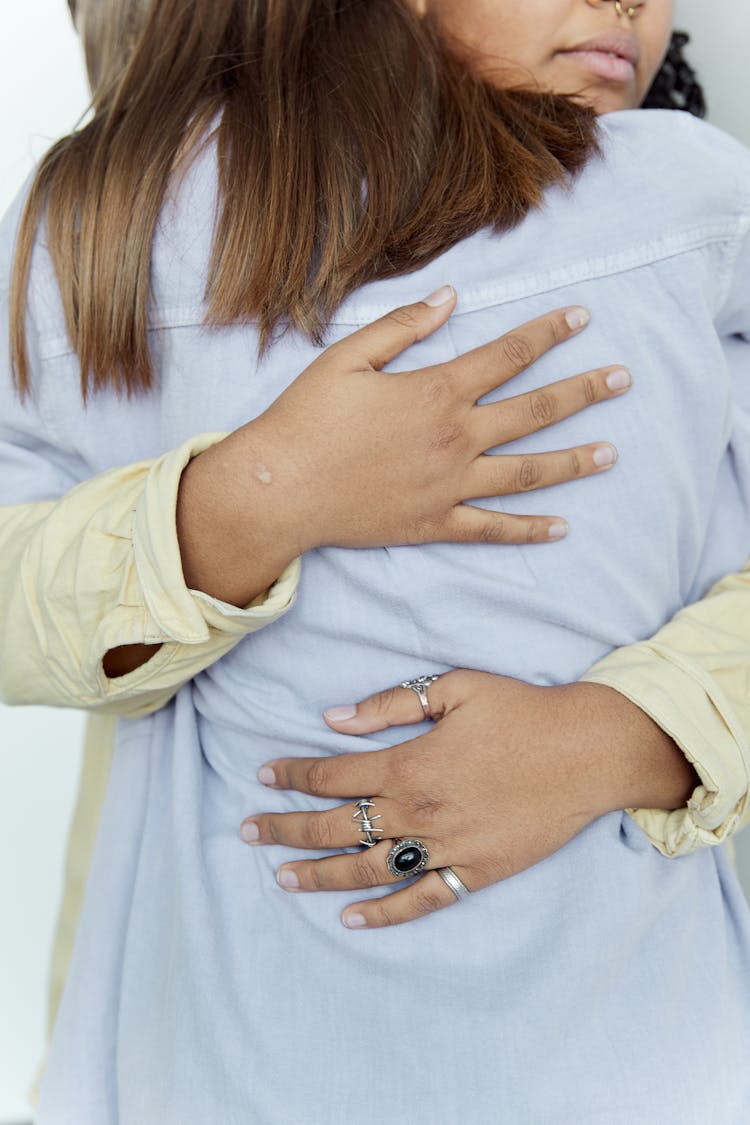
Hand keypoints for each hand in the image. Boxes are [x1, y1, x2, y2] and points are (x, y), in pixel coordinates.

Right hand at [177, 292, 629, 606]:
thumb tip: (451, 300)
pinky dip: (528, 529)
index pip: (507, 355)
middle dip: (583, 392)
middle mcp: (455, 439)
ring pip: (526, 473)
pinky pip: (492, 528)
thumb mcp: (347, 357)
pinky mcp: (434, 523)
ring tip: (611, 454)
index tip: (582, 318)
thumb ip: (403, 326)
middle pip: (534, 412)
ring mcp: (450, 485)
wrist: (280, 487)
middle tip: (622, 380)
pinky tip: (561, 527)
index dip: (547, 333)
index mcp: (437, 392)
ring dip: (572, 462)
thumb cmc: (307, 418)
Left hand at [240, 673, 696, 928]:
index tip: (263, 777)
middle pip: (336, 827)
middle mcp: (418, 812)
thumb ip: (390, 704)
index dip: (293, 776)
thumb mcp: (455, 688)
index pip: (333, 775)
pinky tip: (352, 919)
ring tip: (282, 877)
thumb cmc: (521, 712)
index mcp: (409, 764)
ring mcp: (445, 848)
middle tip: (248, 833)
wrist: (586, 752)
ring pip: (367, 870)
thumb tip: (333, 718)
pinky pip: (421, 902)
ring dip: (319, 875)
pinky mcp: (474, 873)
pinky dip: (384, 914)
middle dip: (286, 829)